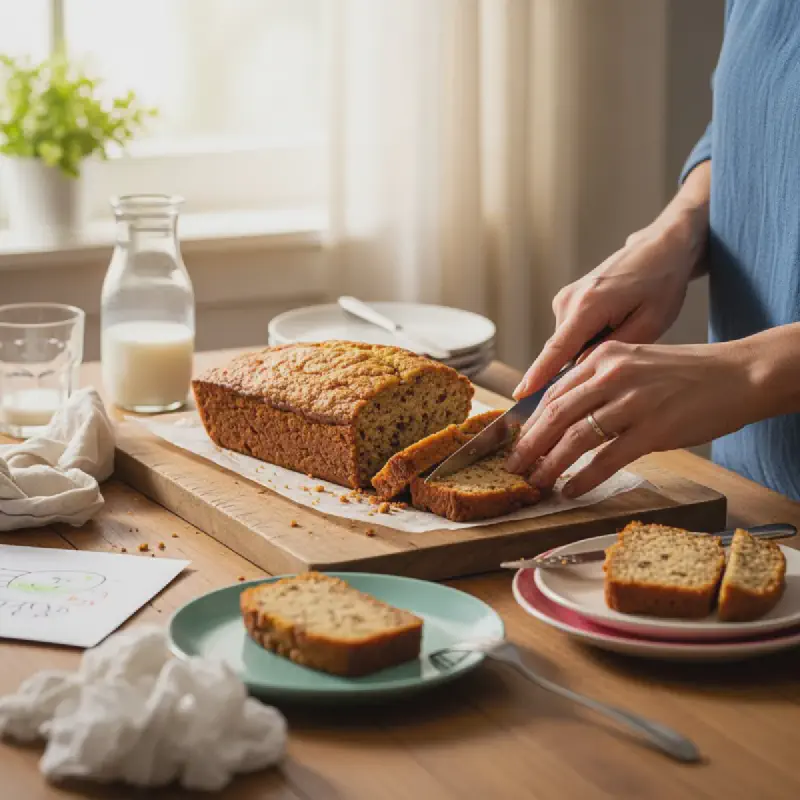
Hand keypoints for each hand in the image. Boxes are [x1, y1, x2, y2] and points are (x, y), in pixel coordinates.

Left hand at [506, 340, 758, 496]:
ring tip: (537, 483)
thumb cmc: (684, 374)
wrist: (737, 374)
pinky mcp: (653, 429)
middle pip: (555, 415)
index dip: (529, 422)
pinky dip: (584, 477)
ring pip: (575, 437)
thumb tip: (564, 417)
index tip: (515, 442)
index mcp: (604, 357)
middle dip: (529, 445)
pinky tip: (572, 490)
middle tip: (513, 467)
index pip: (553, 393)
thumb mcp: (634, 365)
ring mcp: (632, 401)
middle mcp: (613, 374)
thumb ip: (599, 384)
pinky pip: (607, 458)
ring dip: (551, 465)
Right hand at [513, 223, 699, 400]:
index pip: (557, 349)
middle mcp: (568, 300)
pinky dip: (587, 339)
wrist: (659, 249)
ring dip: (587, 350)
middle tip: (614, 367)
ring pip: (567, 344)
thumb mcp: (650, 324)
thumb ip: (612, 351)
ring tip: (622, 332)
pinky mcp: (566, 300)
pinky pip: (570, 333)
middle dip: (579, 367)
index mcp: (589, 305)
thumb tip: (581, 370)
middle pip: (561, 352)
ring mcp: (564, 299)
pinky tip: (613, 326)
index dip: (538, 375)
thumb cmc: (661, 284)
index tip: (519, 395)